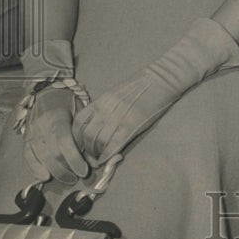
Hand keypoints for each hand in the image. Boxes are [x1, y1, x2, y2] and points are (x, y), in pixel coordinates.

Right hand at [23, 84, 88, 184]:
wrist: (46, 91)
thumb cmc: (68, 102)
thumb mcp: (80, 111)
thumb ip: (84, 132)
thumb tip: (92, 156)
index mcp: (57, 116)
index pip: (64, 141)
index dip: (74, 159)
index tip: (84, 171)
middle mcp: (42, 126)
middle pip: (53, 153)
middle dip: (67, 169)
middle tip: (78, 177)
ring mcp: (32, 133)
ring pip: (41, 158)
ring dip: (55, 172)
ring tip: (68, 179)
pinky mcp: (26, 139)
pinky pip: (28, 157)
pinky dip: (35, 169)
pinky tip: (44, 177)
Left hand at [73, 17, 238, 163]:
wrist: (162, 78)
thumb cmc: (142, 84)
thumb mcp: (117, 93)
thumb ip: (106, 107)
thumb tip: (97, 124)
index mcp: (102, 100)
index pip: (79, 123)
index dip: (76, 138)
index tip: (80, 145)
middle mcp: (106, 110)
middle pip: (86, 136)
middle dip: (85, 150)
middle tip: (90, 156)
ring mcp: (118, 118)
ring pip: (98, 143)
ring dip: (96, 154)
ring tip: (100, 158)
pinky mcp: (131, 126)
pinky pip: (113, 146)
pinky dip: (107, 156)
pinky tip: (107, 160)